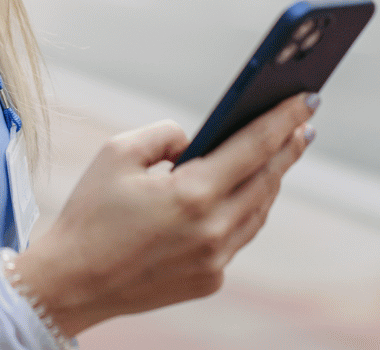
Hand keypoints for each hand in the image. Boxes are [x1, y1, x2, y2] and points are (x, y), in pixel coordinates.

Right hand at [11, 92, 315, 335]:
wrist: (72, 282)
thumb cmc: (89, 212)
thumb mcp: (117, 153)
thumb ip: (165, 135)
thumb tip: (196, 141)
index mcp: (192, 194)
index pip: (254, 146)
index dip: (284, 119)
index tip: (307, 98)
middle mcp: (213, 229)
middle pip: (266, 179)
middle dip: (288, 148)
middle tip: (304, 123)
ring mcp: (215, 259)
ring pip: (257, 211)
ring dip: (270, 179)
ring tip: (279, 154)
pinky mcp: (210, 280)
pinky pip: (238, 237)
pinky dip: (245, 210)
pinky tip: (246, 193)